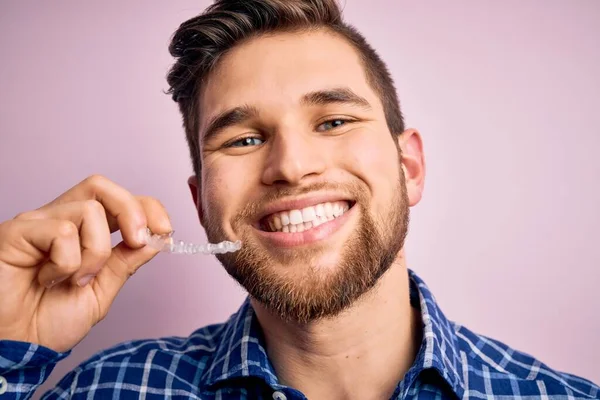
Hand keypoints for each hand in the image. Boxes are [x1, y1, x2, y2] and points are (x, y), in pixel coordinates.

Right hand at [0, 175, 171, 352]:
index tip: (165, 231)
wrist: (16, 349)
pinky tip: (49, 279)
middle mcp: (59, 220)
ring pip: (89, 211)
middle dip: (131, 211)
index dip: (147, 208)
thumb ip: (126, 262)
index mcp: (82, 231)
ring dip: (95, 253)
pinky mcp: (17, 232)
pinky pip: (61, 231)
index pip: (118, 199)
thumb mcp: (101, 290)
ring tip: (75, 280)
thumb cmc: (48, 321)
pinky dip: (67, 262)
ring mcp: (37, 223)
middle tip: (137, 242)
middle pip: (101, 187)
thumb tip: (156, 238)